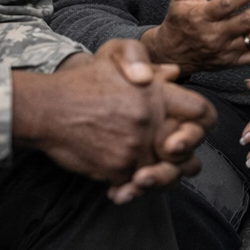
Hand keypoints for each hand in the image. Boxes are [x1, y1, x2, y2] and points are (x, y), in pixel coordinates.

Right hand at [14, 39, 216, 201]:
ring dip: (157, 177)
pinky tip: (121, 185)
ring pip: (164, 173)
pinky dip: (130, 188)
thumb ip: (148, 66)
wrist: (46, 108)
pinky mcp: (117, 169)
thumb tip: (174, 74)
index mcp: (157, 94)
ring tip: (143, 174)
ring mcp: (135, 147)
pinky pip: (135, 185)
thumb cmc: (83, 83)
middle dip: (180, 157)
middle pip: (187, 150)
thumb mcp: (116, 61)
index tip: (187, 130)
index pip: (203, 112)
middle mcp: (151, 121)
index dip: (200, 124)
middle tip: (167, 157)